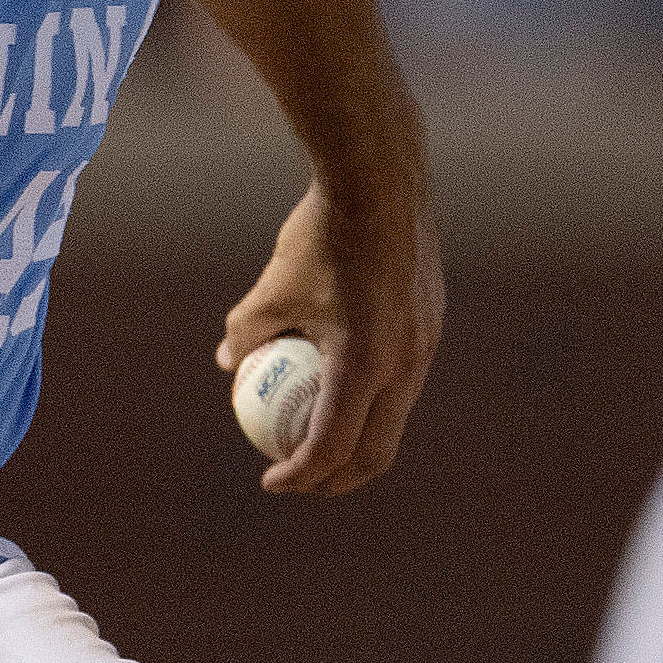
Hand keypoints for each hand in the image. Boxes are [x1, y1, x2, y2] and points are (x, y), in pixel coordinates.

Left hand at [214, 173, 441, 494]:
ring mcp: (427, 345)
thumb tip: (230, 364)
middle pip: (376, 450)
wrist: (382, 180)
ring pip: (394, 416)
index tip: (271, 483)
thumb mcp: (268, 288)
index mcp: (364, 364)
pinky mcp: (432, 323)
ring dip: (357, 438)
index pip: (331, 446)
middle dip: (337, 479)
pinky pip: (403, 379)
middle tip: (300, 481)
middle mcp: (407, 363)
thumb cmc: (318, 234)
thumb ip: (247, 331)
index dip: (300, 475)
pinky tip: (340, 381)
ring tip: (317, 438)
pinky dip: (372, 396)